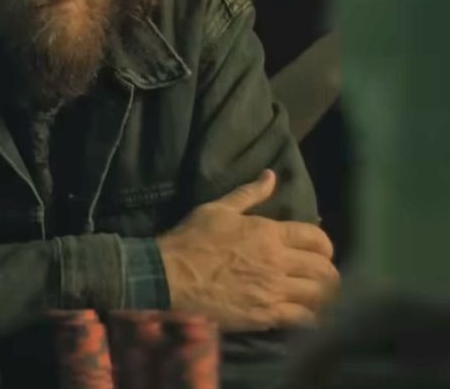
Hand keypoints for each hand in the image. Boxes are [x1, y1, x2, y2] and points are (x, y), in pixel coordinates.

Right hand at [156, 170, 339, 331]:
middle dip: (327, 272)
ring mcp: (273, 291)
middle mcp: (278, 262)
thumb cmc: (191, 239)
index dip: (324, 246)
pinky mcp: (265, 315)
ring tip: (315, 296)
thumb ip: (248, 194)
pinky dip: (309, 318)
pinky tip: (304, 315)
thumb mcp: (217, 209)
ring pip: (319, 295)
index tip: (318, 251)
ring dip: (322, 296)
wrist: (169, 275)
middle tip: (318, 275)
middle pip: (325, 270)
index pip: (317, 238)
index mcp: (268, 233)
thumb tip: (271, 175)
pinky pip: (304, 319)